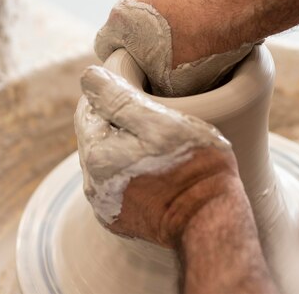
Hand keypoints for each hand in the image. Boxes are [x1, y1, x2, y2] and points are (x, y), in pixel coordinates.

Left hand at [75, 65, 244, 247]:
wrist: (210, 220)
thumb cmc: (192, 164)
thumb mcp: (160, 122)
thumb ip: (120, 99)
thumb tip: (88, 77)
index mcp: (97, 153)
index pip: (88, 111)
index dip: (109, 95)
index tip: (135, 93)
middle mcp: (93, 183)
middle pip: (96, 138)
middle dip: (116, 124)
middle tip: (150, 119)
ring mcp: (106, 205)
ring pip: (106, 162)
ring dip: (122, 150)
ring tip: (154, 147)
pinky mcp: (119, 220)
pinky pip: (116, 187)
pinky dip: (128, 175)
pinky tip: (153, 173)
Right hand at [94, 0, 258, 96]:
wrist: (241, 5)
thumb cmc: (205, 48)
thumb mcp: (169, 84)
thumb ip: (145, 84)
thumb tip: (147, 90)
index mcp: (119, 19)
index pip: (106, 47)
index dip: (122, 62)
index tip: (139, 71)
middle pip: (125, 25)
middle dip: (140, 41)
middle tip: (164, 58)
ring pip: (146, 8)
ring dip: (158, 23)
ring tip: (185, 39)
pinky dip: (176, 8)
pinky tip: (198, 22)